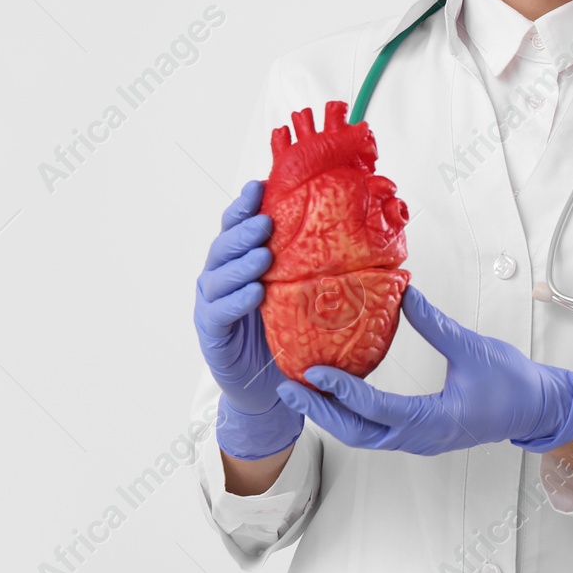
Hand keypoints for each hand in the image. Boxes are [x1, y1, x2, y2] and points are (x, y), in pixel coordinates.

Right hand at [193, 180, 302, 459]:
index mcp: (240, 261)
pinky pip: (220, 312)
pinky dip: (236, 300)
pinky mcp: (212, 333)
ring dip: (241, 263)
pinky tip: (255, 292)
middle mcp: (221, 277)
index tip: (258, 186)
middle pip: (224, 245)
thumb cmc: (288, 334)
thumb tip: (360, 232)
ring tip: (263, 254)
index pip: (237, 226)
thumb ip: (314, 265)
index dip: (244, 205)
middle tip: (266, 222)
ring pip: (219, 275)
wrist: (271, 386)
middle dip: (243, 231)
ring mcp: (212, 304)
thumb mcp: (302, 293)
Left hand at [274, 284, 572, 455]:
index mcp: (433, 420)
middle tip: (289, 387)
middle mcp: (420, 438)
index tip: (314, 372)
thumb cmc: (513, 383)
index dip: (342, 391)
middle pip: (357, 432)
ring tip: (302, 391)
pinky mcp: (420, 434)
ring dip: (331, 415)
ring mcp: (419, 440)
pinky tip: (335, 396)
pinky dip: (350, 415)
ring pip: (363, 436)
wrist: (537, 409)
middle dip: (320, 411)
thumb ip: (435, 323)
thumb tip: (405, 294)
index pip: (376, 409)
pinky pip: (376, 431)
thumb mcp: (472, 347)